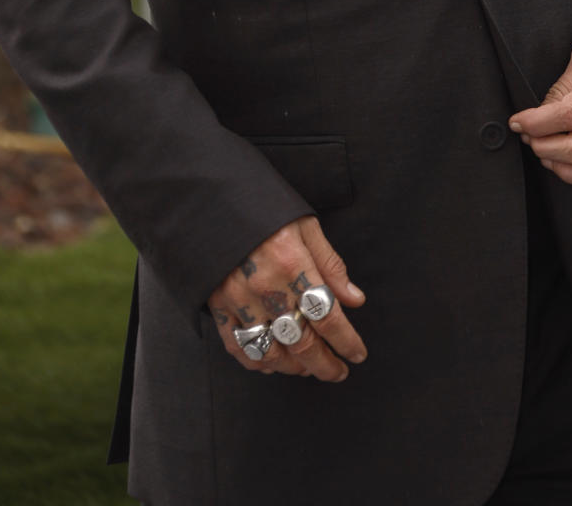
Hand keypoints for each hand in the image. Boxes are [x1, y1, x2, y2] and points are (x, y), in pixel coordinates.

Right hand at [207, 214, 366, 381]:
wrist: (214, 199)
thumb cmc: (265, 209)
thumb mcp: (305, 225)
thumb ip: (330, 264)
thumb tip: (355, 299)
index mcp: (293, 262)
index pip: (327, 315)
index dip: (346, 341)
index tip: (357, 354)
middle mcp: (266, 286)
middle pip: (302, 341)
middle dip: (324, 364)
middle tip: (338, 373)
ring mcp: (238, 298)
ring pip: (270, 350)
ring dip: (293, 367)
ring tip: (307, 367)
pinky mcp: (217, 303)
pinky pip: (237, 344)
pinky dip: (256, 361)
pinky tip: (270, 363)